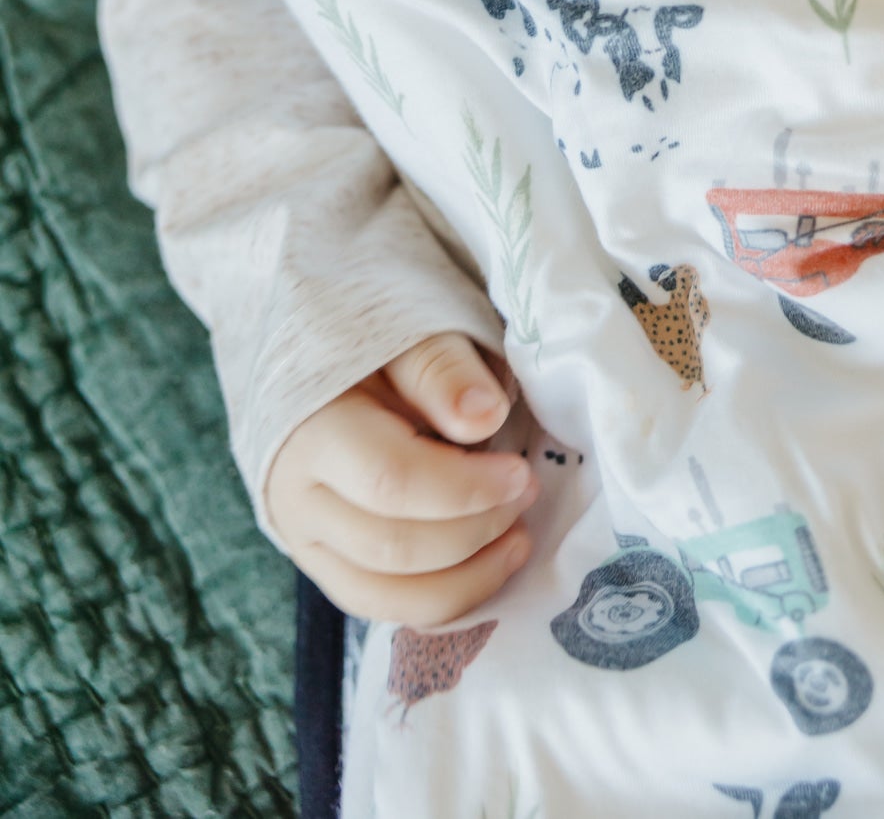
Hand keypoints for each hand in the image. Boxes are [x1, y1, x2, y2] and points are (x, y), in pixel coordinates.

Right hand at [266, 331, 537, 623]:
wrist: (318, 372)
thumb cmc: (372, 348)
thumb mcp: (407, 333)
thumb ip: (443, 369)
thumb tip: (484, 417)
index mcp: (312, 432)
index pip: (391, 480)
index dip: (466, 488)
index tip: (521, 473)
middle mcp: (297, 501)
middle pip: (393, 547)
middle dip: (476, 529)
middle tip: (527, 492)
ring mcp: (306, 545)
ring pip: (388, 597)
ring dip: (467, 577)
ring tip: (518, 537)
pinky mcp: (328, 571)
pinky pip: (387, 609)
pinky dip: (446, 599)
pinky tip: (490, 565)